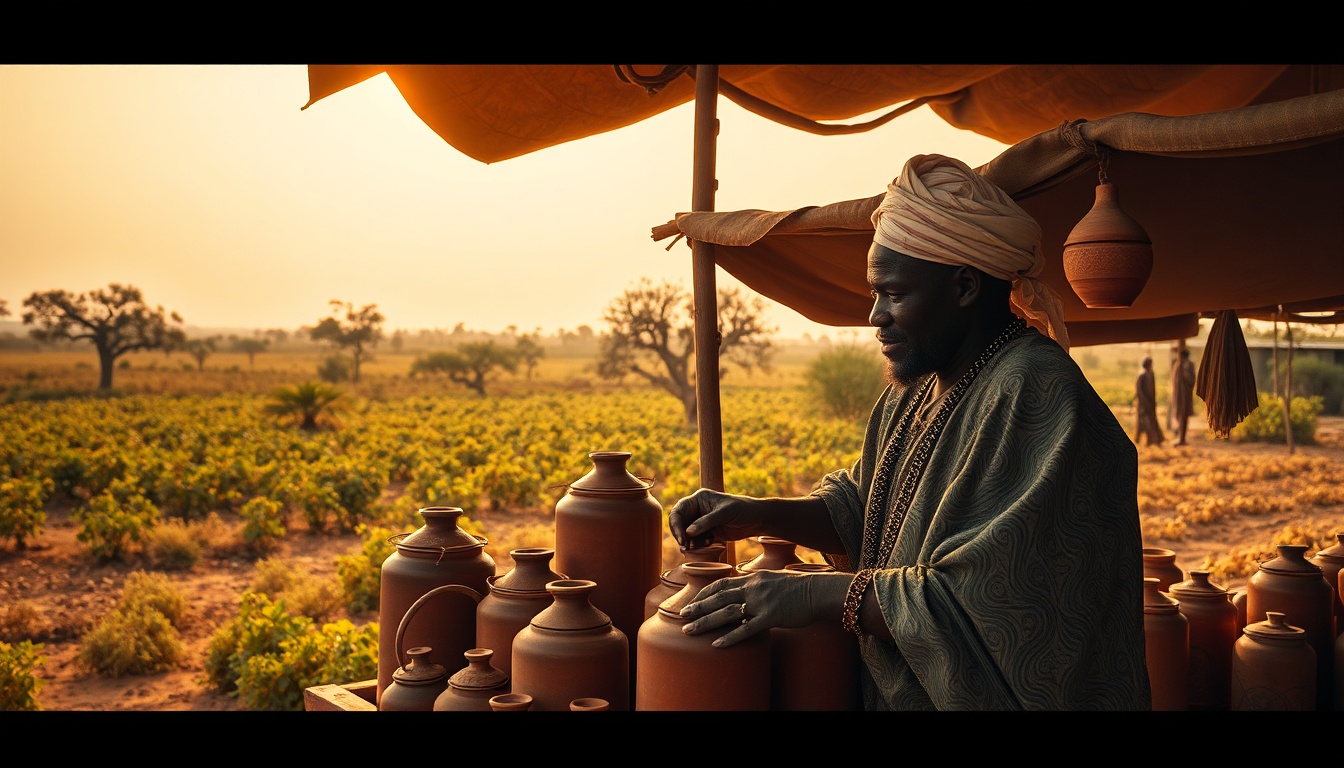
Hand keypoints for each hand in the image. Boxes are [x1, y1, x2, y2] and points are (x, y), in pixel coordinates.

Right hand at [667, 488, 765, 550]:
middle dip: (681, 535)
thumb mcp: (724, 514)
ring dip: (688, 542)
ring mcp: (703, 521)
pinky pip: (696, 540)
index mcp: (699, 499)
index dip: (676, 524)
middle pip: (680, 523)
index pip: (679, 510)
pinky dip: (697, 545)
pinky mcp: (708, 532)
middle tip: (685, 548)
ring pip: (686, 533)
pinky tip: (707, 545)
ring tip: (693, 550)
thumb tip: (687, 532)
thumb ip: (706, 522)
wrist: (757, 520)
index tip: (682, 538)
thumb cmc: (742, 510)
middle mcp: (698, 509)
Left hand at [678, 569, 853, 647]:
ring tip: (690, 631)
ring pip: (727, 612)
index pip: (722, 583)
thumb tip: (746, 595)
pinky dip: (730, 637)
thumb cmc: (800, 588)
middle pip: (719, 597)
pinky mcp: (772, 617)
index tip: (693, 600)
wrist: (820, 591)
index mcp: (753, 578)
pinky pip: (747, 629)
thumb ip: (758, 586)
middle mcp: (754, 588)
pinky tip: (717, 644)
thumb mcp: (775, 580)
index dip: (705, 593)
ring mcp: (762, 602)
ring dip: (706, 622)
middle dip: (698, 607)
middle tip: (682, 616)